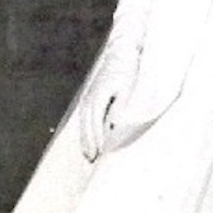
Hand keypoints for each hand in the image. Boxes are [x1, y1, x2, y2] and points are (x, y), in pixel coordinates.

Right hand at [78, 43, 137, 160]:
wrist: (121, 53)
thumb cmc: (128, 71)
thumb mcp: (127, 90)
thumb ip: (121, 108)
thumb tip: (114, 125)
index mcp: (98, 97)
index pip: (95, 125)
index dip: (97, 141)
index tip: (100, 155)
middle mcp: (89, 98)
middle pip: (86, 126)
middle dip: (89, 143)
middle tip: (92, 160)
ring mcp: (88, 96)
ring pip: (84, 122)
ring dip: (85, 138)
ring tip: (88, 154)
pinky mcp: (90, 95)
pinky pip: (86, 117)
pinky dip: (86, 129)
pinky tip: (89, 138)